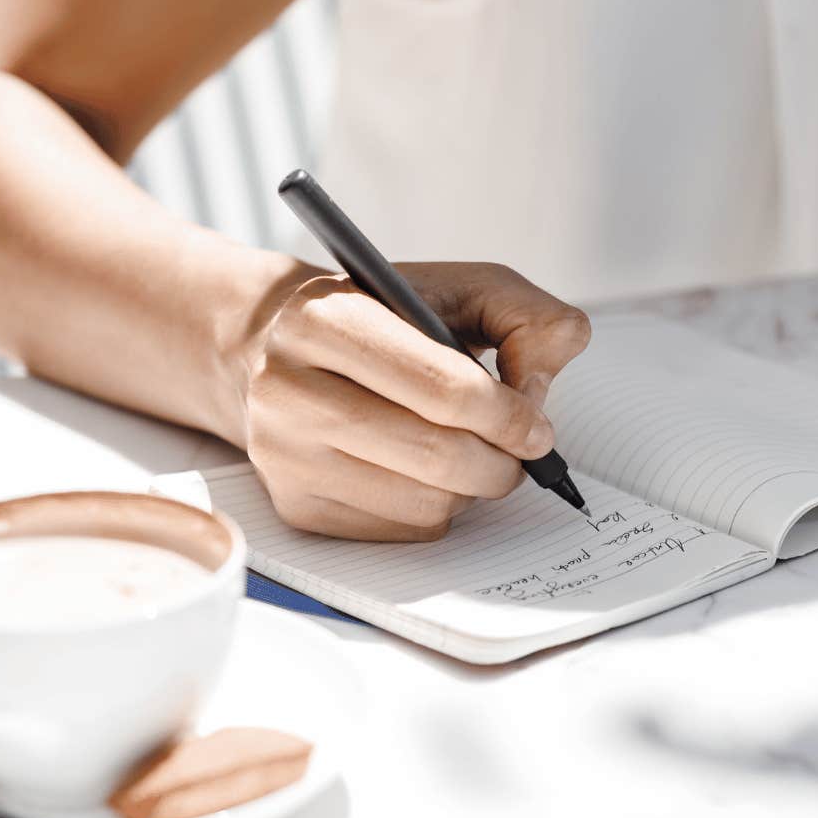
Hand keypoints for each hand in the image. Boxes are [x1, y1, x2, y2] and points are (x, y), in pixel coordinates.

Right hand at [230, 262, 590, 540]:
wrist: (280, 347)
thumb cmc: (387, 316)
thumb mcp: (464, 287)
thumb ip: (528, 319)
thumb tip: (535, 397)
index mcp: (327, 319)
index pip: (442, 388)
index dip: (508, 416)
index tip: (537, 428)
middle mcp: (289, 389)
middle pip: (436, 456)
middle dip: (501, 462)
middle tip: (520, 452)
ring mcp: (285, 455)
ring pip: (426, 503)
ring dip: (472, 487)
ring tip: (470, 451)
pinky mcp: (296, 506)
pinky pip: (404, 530)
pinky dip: (438, 507)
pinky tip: (426, 470)